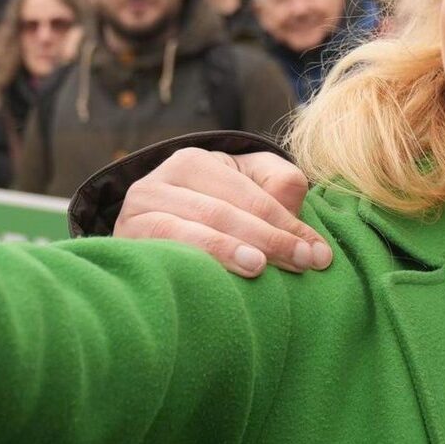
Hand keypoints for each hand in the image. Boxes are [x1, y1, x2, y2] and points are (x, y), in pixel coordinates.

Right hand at [114, 147, 330, 276]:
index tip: (318, 254)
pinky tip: (217, 281)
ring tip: (260, 268)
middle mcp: (158, 182)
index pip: (249, 195)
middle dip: (268, 239)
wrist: (155, 234)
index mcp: (194, 162)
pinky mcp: (126, 243)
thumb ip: (280, 186)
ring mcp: (136, 213)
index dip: (286, 223)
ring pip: (190, 231)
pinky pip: (163, 252)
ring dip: (228, 251)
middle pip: (221, 212)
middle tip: (302, 264)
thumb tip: (296, 209)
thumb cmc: (218, 210)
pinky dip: (194, 264)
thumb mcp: (250, 186)